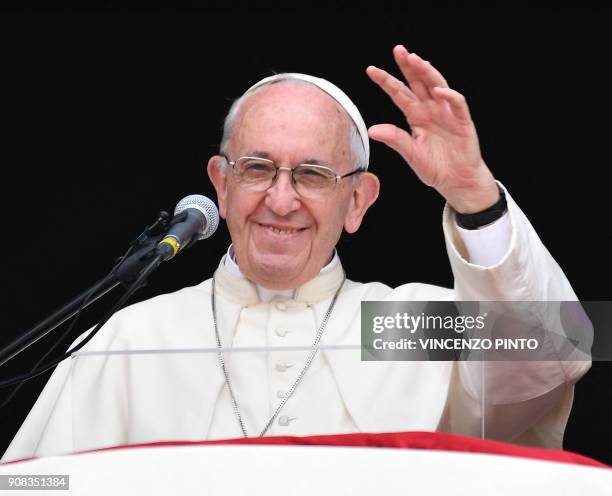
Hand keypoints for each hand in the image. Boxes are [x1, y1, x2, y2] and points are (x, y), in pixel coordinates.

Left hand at [366, 45, 498, 213]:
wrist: (456, 182)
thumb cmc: (434, 167)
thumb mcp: (411, 154)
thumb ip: (395, 139)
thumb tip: (372, 130)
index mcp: (416, 116)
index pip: (399, 93)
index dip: (386, 81)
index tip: (371, 70)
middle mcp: (430, 110)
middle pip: (418, 83)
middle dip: (409, 66)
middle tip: (398, 50)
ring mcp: (447, 113)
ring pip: (437, 86)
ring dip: (427, 73)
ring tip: (416, 60)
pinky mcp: (462, 121)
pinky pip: (457, 103)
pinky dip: (449, 96)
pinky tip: (438, 90)